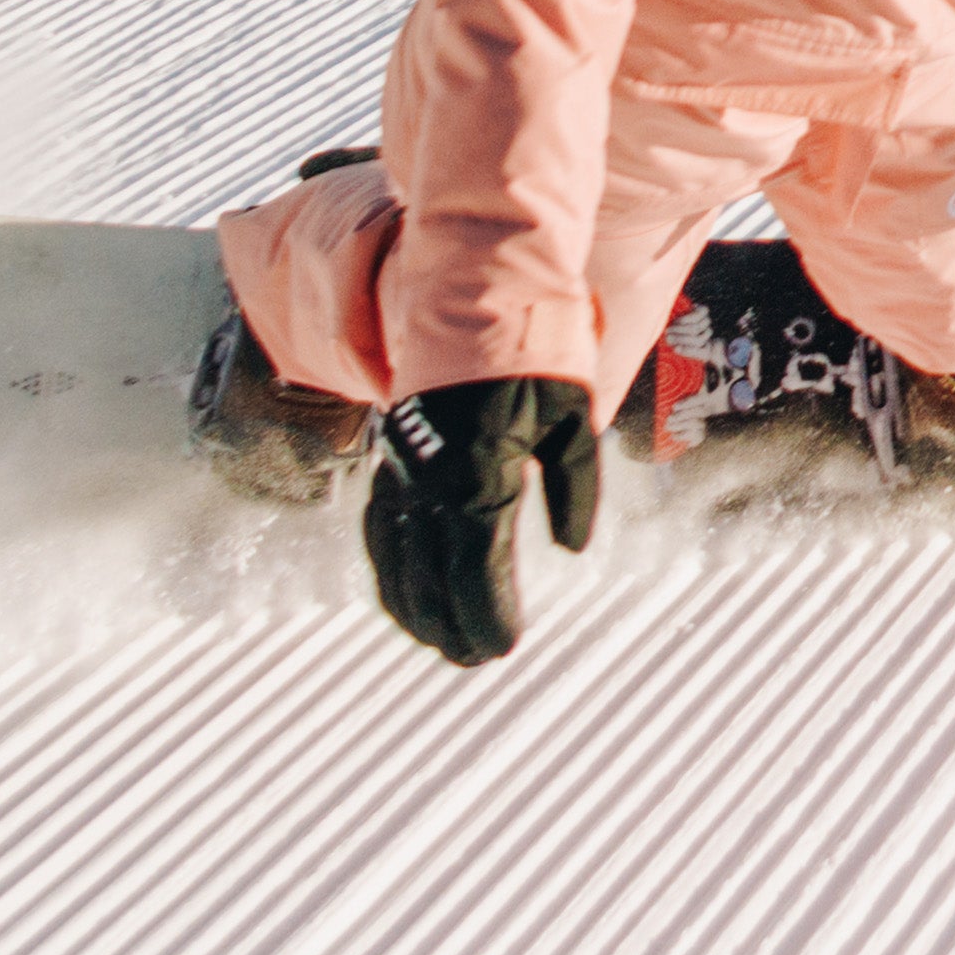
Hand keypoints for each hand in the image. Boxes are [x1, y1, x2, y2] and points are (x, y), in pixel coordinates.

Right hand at [362, 372, 600, 665]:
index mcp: (480, 472)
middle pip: (430, 575)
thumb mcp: (572, 419)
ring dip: (414, 608)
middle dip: (451, 625)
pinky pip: (380, 527)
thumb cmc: (535, 355)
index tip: (504, 648)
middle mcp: (430, 478)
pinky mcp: (389, 457)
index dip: (488, 614)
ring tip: (439, 644)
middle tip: (475, 661)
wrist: (473, 294)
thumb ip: (575, 488)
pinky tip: (402, 594)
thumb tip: (573, 549)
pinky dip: (389, 568)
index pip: (478, 566)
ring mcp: (402, 468)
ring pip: (395, 558)